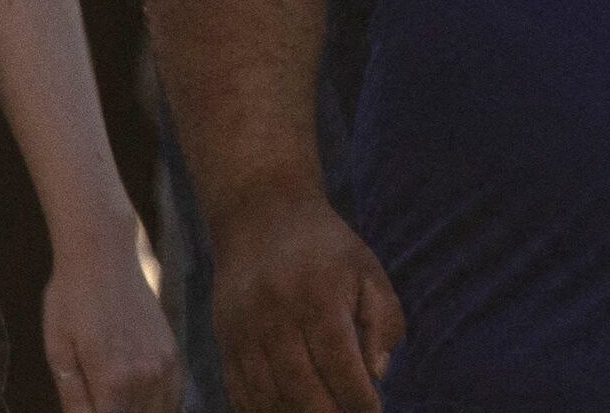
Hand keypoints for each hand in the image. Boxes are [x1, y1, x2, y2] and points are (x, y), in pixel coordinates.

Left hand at [40, 228, 181, 412]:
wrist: (104, 254)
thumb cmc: (71, 300)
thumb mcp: (59, 351)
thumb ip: (73, 397)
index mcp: (113, 381)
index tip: (89, 408)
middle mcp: (147, 377)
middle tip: (99, 402)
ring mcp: (165, 364)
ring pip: (162, 412)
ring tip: (117, 403)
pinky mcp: (173, 352)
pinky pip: (174, 395)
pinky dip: (161, 407)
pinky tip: (142, 404)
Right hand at [211, 185, 401, 412]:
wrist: (261, 216)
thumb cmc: (327, 249)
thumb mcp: (368, 271)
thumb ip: (383, 321)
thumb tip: (378, 374)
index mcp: (318, 296)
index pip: (338, 362)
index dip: (357, 397)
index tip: (374, 411)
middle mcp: (276, 316)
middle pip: (300, 386)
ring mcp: (245, 331)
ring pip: (267, 395)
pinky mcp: (225, 340)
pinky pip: (239, 391)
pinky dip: (262, 411)